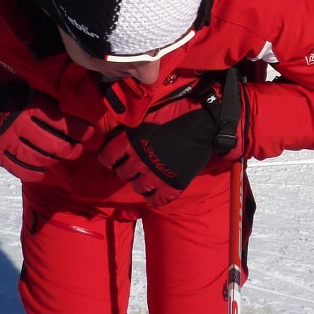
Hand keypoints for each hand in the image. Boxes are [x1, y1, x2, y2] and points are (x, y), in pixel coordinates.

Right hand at [0, 36, 92, 181]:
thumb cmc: (4, 80)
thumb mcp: (29, 83)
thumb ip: (47, 97)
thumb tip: (74, 104)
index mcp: (30, 106)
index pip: (63, 124)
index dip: (81, 131)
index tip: (91, 132)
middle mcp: (19, 125)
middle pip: (54, 146)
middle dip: (73, 149)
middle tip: (80, 148)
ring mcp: (5, 140)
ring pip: (38, 159)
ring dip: (55, 160)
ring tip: (65, 157)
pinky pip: (16, 168)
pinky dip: (32, 173)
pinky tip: (42, 172)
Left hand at [97, 74, 243, 206]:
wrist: (206, 124)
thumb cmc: (178, 114)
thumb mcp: (149, 117)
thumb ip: (134, 129)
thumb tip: (120, 135)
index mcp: (132, 141)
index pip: (107, 157)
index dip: (109, 159)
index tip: (112, 159)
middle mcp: (140, 160)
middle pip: (122, 173)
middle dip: (126, 169)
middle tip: (134, 165)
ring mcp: (155, 175)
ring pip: (137, 187)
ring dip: (140, 182)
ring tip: (147, 177)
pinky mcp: (172, 184)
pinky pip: (156, 199)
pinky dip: (155, 197)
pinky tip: (157, 191)